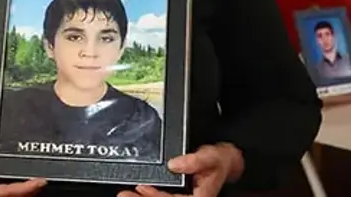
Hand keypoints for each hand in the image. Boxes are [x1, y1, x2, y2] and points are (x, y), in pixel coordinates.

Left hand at [117, 143, 243, 196]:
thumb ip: (195, 161)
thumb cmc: (220, 161)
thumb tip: (174, 164)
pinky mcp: (177, 193)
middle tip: (125, 194)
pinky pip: (162, 196)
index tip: (142, 189)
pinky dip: (150, 193)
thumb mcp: (211, 157)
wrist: (225, 160)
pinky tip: (140, 189)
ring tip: (127, 192)